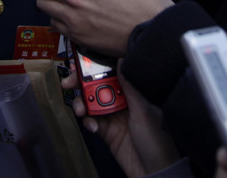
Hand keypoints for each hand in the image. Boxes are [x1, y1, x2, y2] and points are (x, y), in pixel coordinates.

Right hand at [62, 62, 179, 177]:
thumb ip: (130, 86)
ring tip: (80, 109)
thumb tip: (121, 59)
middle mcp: (122, 100)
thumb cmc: (157, 140)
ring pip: (91, 102)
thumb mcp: (144, 110)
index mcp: (134, 91)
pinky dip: (88, 121)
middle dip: (82, 82)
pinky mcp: (106, 131)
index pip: (113, 73)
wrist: (153, 170)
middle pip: (97, 85)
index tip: (82, 62)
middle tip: (69, 82)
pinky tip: (92, 126)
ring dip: (82, 103)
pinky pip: (91, 120)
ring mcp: (113, 115)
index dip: (97, 66)